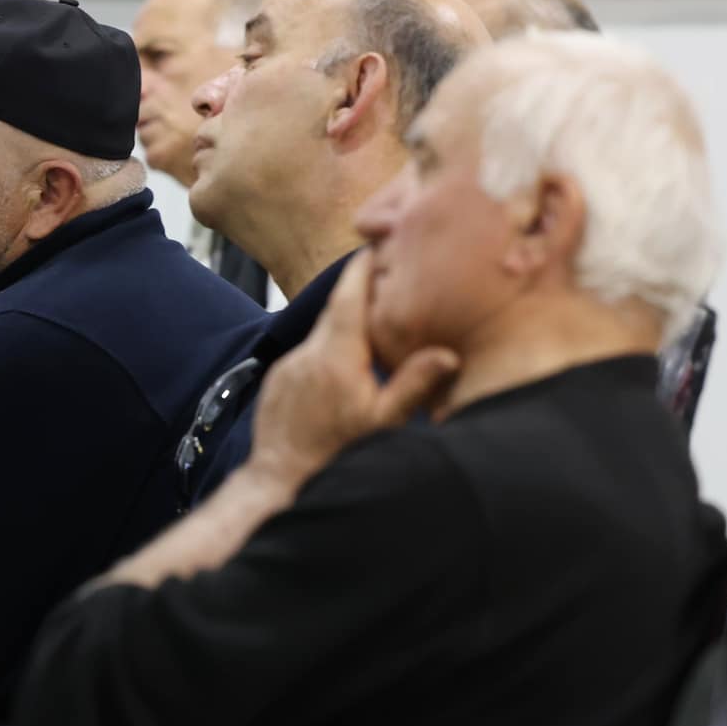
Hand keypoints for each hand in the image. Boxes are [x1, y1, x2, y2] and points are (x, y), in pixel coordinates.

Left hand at [245, 253, 457, 491]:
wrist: (279, 480)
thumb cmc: (336, 455)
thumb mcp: (383, 424)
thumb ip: (414, 385)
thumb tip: (447, 354)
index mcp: (336, 357)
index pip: (349, 298)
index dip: (362, 269)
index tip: (375, 245)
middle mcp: (308, 353)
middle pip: (336, 309)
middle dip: (359, 290)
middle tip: (385, 272)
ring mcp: (290, 365)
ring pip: (323, 333)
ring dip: (346, 324)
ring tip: (375, 318)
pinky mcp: (279, 378)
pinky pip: (310, 353)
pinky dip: (330, 348)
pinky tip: (349, 361)